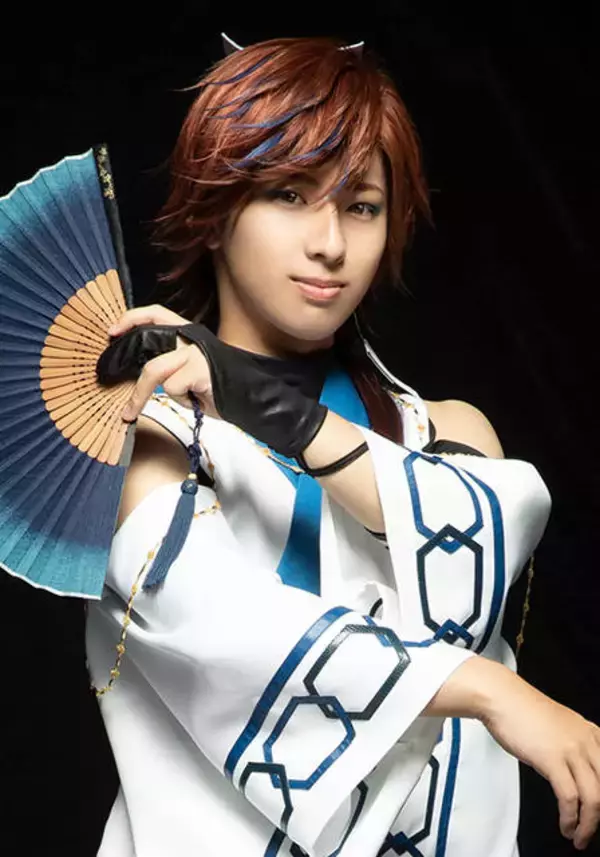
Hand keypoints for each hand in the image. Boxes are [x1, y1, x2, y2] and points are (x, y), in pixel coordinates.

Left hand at [100, 304, 326, 456]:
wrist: (255, 401)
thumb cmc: (222, 389)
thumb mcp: (192, 373)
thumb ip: (171, 367)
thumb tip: (142, 374)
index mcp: (190, 334)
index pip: (157, 313)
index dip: (132, 318)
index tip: (112, 330)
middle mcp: (192, 338)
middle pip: (150, 336)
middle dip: (126, 354)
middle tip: (108, 369)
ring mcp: (197, 353)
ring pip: (155, 370)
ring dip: (139, 395)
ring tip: (130, 413)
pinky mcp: (201, 370)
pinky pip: (172, 387)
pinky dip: (177, 400)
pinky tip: (194, 403)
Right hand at [482, 673, 599, 849]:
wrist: (501, 697)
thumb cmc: (521, 709)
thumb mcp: (558, 725)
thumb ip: (572, 745)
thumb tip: (573, 772)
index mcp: (590, 732)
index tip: (598, 812)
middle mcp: (586, 740)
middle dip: (599, 815)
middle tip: (590, 829)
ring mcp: (571, 749)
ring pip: (594, 798)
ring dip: (588, 825)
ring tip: (578, 837)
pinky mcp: (552, 759)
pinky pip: (570, 798)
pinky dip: (570, 818)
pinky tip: (565, 825)